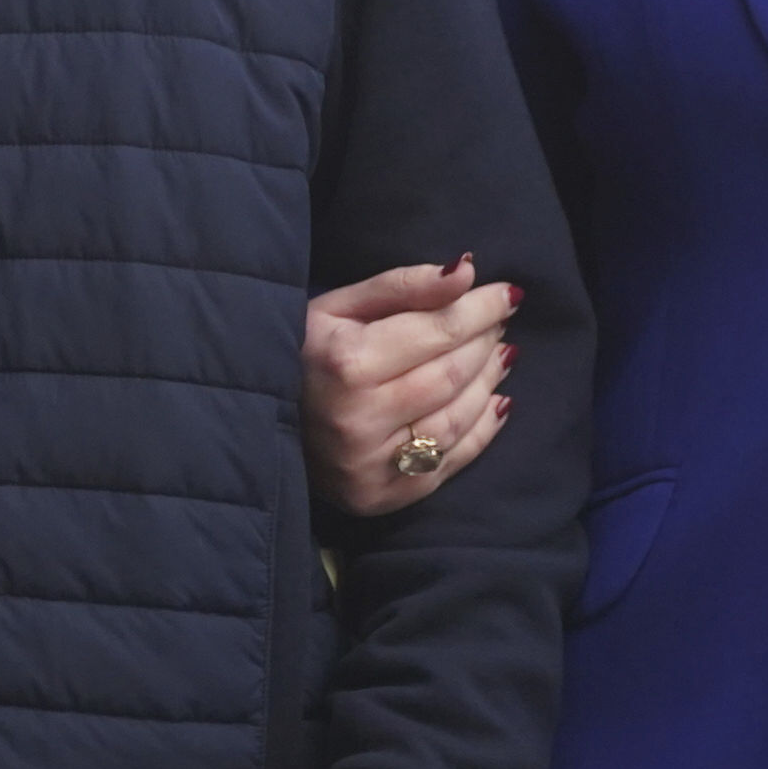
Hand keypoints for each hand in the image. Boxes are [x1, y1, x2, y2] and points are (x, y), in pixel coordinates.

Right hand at [303, 258, 520, 515]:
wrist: (259, 425)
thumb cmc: (304, 354)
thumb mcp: (338, 307)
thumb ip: (403, 286)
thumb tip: (465, 271)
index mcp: (346, 363)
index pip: (438, 331)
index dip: (481, 309)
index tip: (508, 293)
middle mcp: (360, 419)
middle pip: (451, 374)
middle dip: (486, 342)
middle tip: (499, 321)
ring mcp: (372, 465)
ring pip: (456, 419)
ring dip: (489, 382)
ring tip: (500, 354)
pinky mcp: (383, 497)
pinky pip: (451, 462)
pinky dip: (483, 429)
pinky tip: (494, 400)